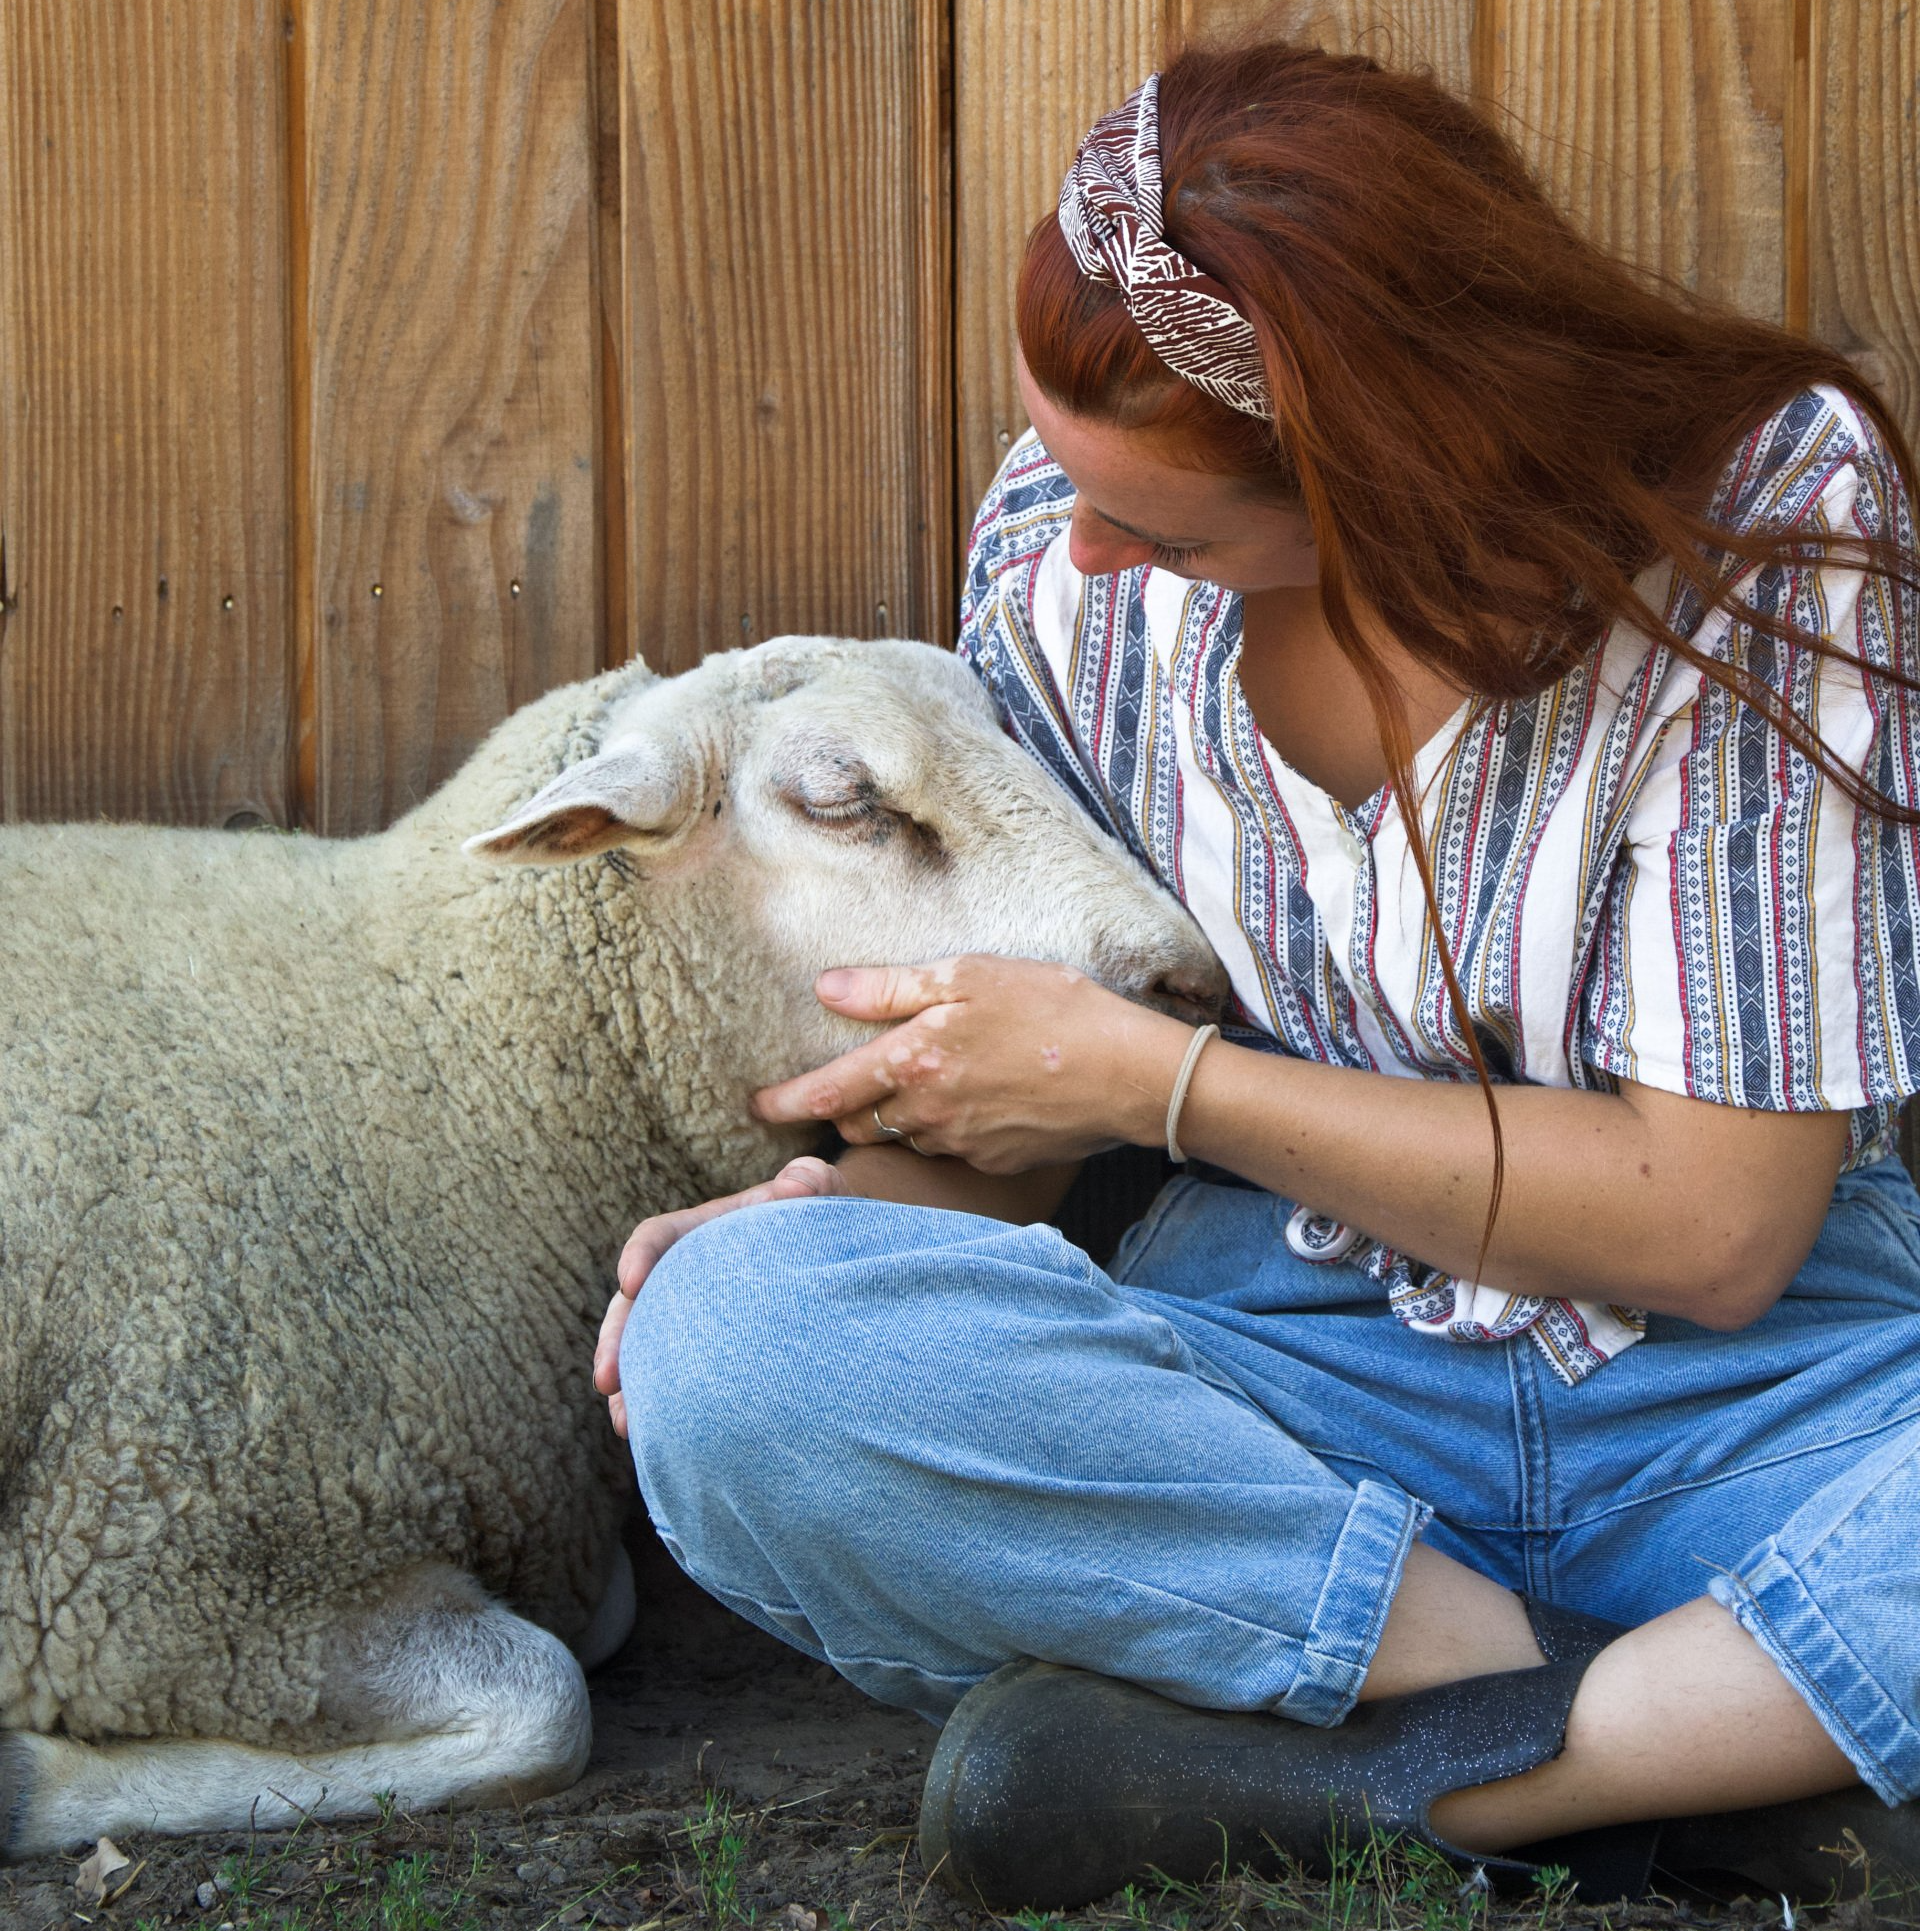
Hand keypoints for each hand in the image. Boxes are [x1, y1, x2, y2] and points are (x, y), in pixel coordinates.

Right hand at [594, 1155, 849, 1437]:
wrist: (841, 1265)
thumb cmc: (824, 1220)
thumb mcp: (824, 1193)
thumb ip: (813, 1180)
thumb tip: (794, 1187)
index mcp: (702, 1232)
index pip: (660, 1237)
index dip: (640, 1255)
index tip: (630, 1280)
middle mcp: (686, 1278)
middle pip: (634, 1307)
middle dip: (616, 1341)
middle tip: (606, 1378)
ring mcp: (691, 1321)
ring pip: (646, 1353)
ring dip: (630, 1387)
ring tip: (624, 1423)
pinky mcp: (706, 1358)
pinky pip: (673, 1383)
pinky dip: (661, 1409)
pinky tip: (658, 1440)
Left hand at [751, 955, 1191, 1173]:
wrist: (1127, 1073)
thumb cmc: (1052, 1009)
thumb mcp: (969, 976)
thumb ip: (891, 988)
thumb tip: (827, 989)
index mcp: (912, 1062)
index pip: (827, 1092)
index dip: (783, 1102)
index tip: (755, 1107)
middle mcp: (926, 1115)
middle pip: (858, 1125)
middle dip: (843, 1111)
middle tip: (851, 1086)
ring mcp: (961, 1146)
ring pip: (905, 1139)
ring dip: (900, 1119)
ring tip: (929, 1084)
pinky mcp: (995, 1164)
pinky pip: (952, 1151)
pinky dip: (949, 1130)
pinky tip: (981, 1100)